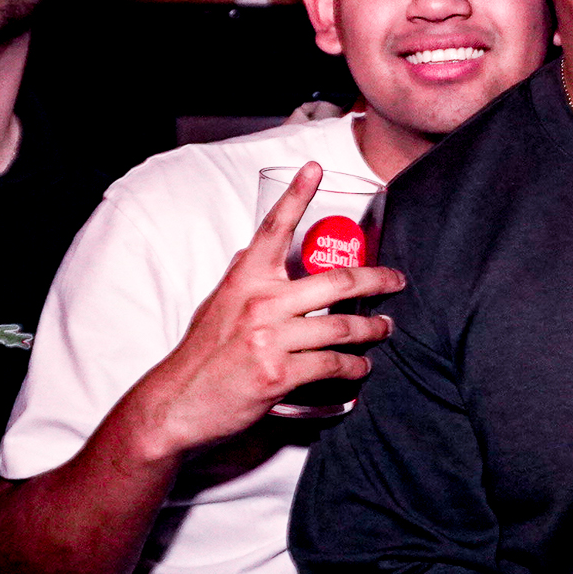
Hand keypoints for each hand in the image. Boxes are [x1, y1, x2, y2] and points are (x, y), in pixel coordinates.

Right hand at [125, 161, 404, 455]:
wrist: (176, 404)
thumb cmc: (200, 356)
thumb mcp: (217, 306)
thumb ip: (242, 278)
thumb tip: (253, 250)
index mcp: (244, 280)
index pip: (274, 229)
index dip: (296, 195)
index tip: (316, 168)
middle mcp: (260, 302)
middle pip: (336, 281)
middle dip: (377, 279)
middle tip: (396, 280)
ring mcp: (269, 338)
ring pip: (342, 326)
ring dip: (373, 329)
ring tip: (386, 329)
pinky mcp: (278, 373)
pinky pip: (332, 364)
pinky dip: (354, 367)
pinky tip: (361, 367)